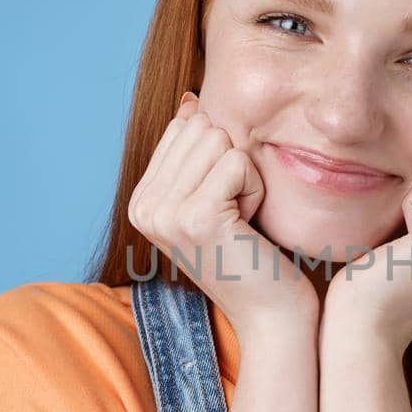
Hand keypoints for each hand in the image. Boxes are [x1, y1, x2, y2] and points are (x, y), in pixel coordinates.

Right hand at [129, 92, 318, 340]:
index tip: (223, 205)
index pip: (184, 127)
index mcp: (140, 199)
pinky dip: (256, 189)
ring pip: (220, 140)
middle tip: (236, 214)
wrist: (271, 313)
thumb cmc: (252, 253)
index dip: (220, 157)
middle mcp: (142, 207)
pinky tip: (248, 226)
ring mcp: (164, 213)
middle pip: (202, 128)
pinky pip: (238, 162)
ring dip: (246, 177)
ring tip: (241, 220)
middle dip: (233, 163)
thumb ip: (195, 151)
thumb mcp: (214, 196)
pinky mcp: (195, 217)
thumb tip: (190, 99)